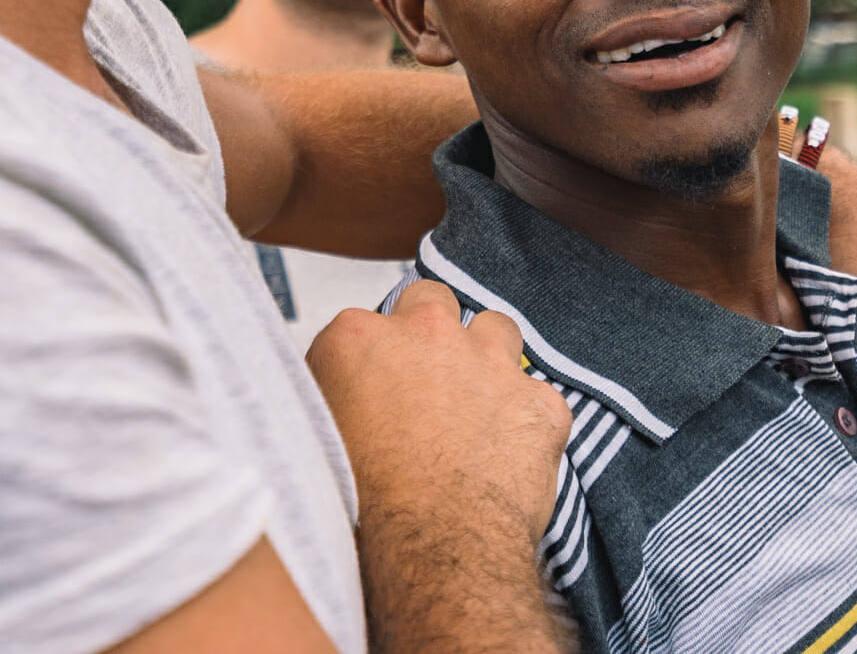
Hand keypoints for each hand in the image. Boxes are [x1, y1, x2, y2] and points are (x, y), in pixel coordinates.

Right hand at [308, 280, 574, 653]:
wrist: (433, 553)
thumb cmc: (369, 512)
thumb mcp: (317, 442)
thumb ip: (329, 400)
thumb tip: (338, 399)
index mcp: (357, 339)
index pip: (362, 326)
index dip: (372, 361)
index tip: (375, 390)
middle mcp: (425, 333)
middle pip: (430, 302)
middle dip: (431, 333)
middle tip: (426, 383)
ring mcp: (488, 361)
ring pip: (495, 329)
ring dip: (487, 359)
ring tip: (476, 407)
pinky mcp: (537, 400)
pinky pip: (538, 394)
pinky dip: (528, 418)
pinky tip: (511, 451)